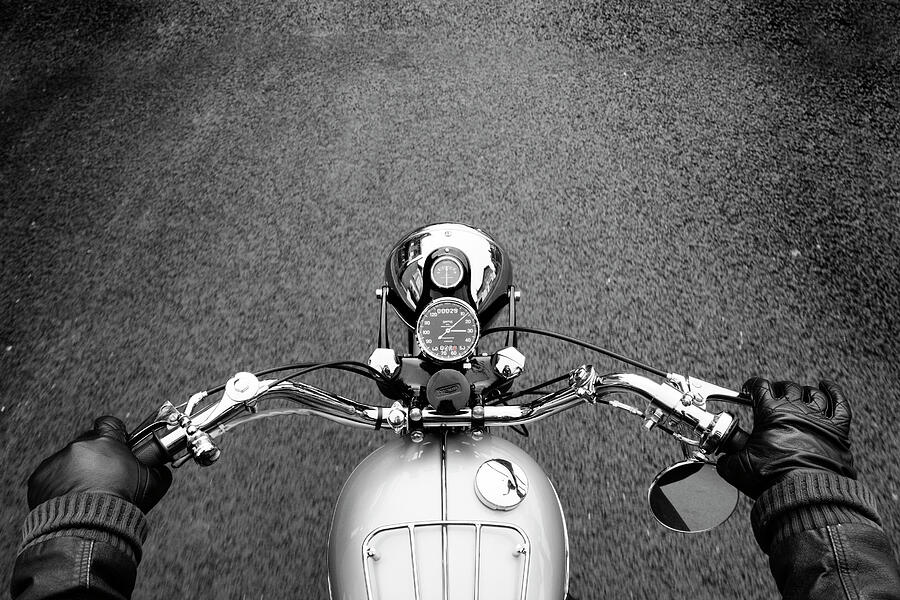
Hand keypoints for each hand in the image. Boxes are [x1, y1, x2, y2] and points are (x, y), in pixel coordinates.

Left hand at [27, 416, 171, 512]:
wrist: (88, 529)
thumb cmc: (119, 505)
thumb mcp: (152, 484)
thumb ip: (157, 469)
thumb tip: (159, 468)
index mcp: (106, 442)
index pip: (110, 424)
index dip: (116, 434)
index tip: (117, 444)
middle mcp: (79, 447)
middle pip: (88, 443)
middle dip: (95, 457)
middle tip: (104, 476)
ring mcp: (57, 462)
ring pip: (68, 461)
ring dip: (76, 473)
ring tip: (87, 494)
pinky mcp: (40, 479)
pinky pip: (50, 478)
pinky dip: (58, 487)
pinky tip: (71, 501)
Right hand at [716, 377, 854, 498]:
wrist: (806, 496)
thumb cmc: (774, 479)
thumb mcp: (738, 468)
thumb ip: (727, 459)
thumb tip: (723, 460)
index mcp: (770, 413)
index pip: (759, 387)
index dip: (751, 386)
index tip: (749, 390)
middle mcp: (795, 409)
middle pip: (786, 386)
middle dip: (777, 388)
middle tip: (772, 395)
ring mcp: (819, 418)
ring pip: (811, 393)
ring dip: (802, 391)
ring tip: (797, 394)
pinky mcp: (838, 430)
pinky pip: (839, 402)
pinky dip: (833, 392)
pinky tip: (827, 387)